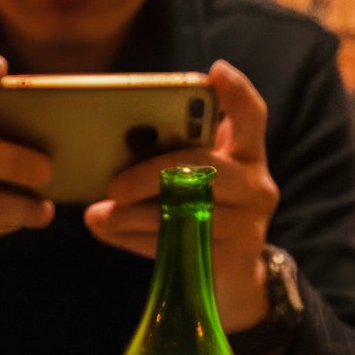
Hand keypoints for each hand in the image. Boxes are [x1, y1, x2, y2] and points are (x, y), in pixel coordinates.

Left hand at [84, 60, 280, 329]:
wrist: (232, 283)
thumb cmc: (204, 219)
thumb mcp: (198, 184)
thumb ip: (171, 161)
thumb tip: (110, 153)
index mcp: (247, 156)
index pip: (252, 116)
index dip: (237, 92)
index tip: (217, 71)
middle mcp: (255, 185)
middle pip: (204, 166)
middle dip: (151, 174)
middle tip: (113, 186)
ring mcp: (247, 224)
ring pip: (183, 209)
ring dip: (132, 214)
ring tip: (100, 215)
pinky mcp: (229, 257)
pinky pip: (175, 242)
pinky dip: (134, 237)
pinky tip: (108, 231)